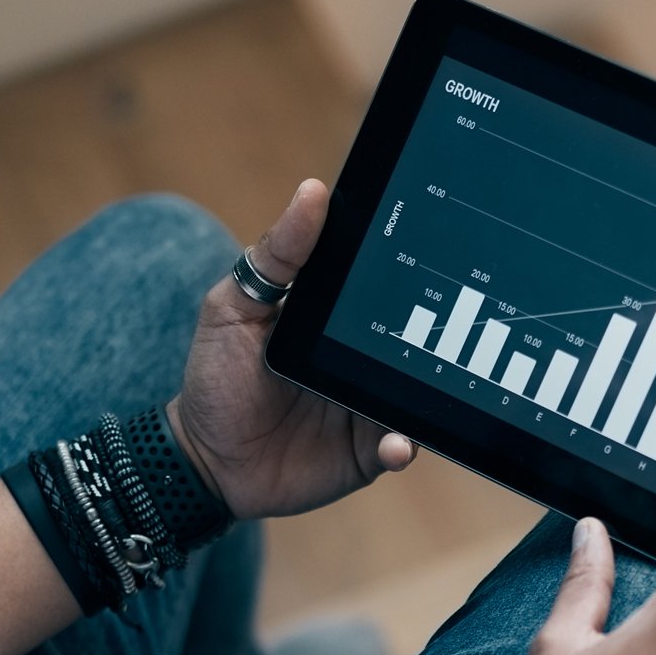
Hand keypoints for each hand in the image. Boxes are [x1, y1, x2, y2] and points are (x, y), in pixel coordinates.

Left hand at [169, 179, 416, 520]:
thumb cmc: (216, 378)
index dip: (407, 264)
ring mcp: (369, 404)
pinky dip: (404, 444)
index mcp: (335, 315)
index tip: (435, 241)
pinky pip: (399, 445)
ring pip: (416, 392)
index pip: (381, 283)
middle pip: (411, 336)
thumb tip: (313, 191)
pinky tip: (397, 443)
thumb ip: (275, 255)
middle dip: (434, 330)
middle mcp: (360, 356)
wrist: (206, 463)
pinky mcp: (367, 451)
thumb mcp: (233, 306)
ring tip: (430, 389)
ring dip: (428, 392)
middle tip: (449, 325)